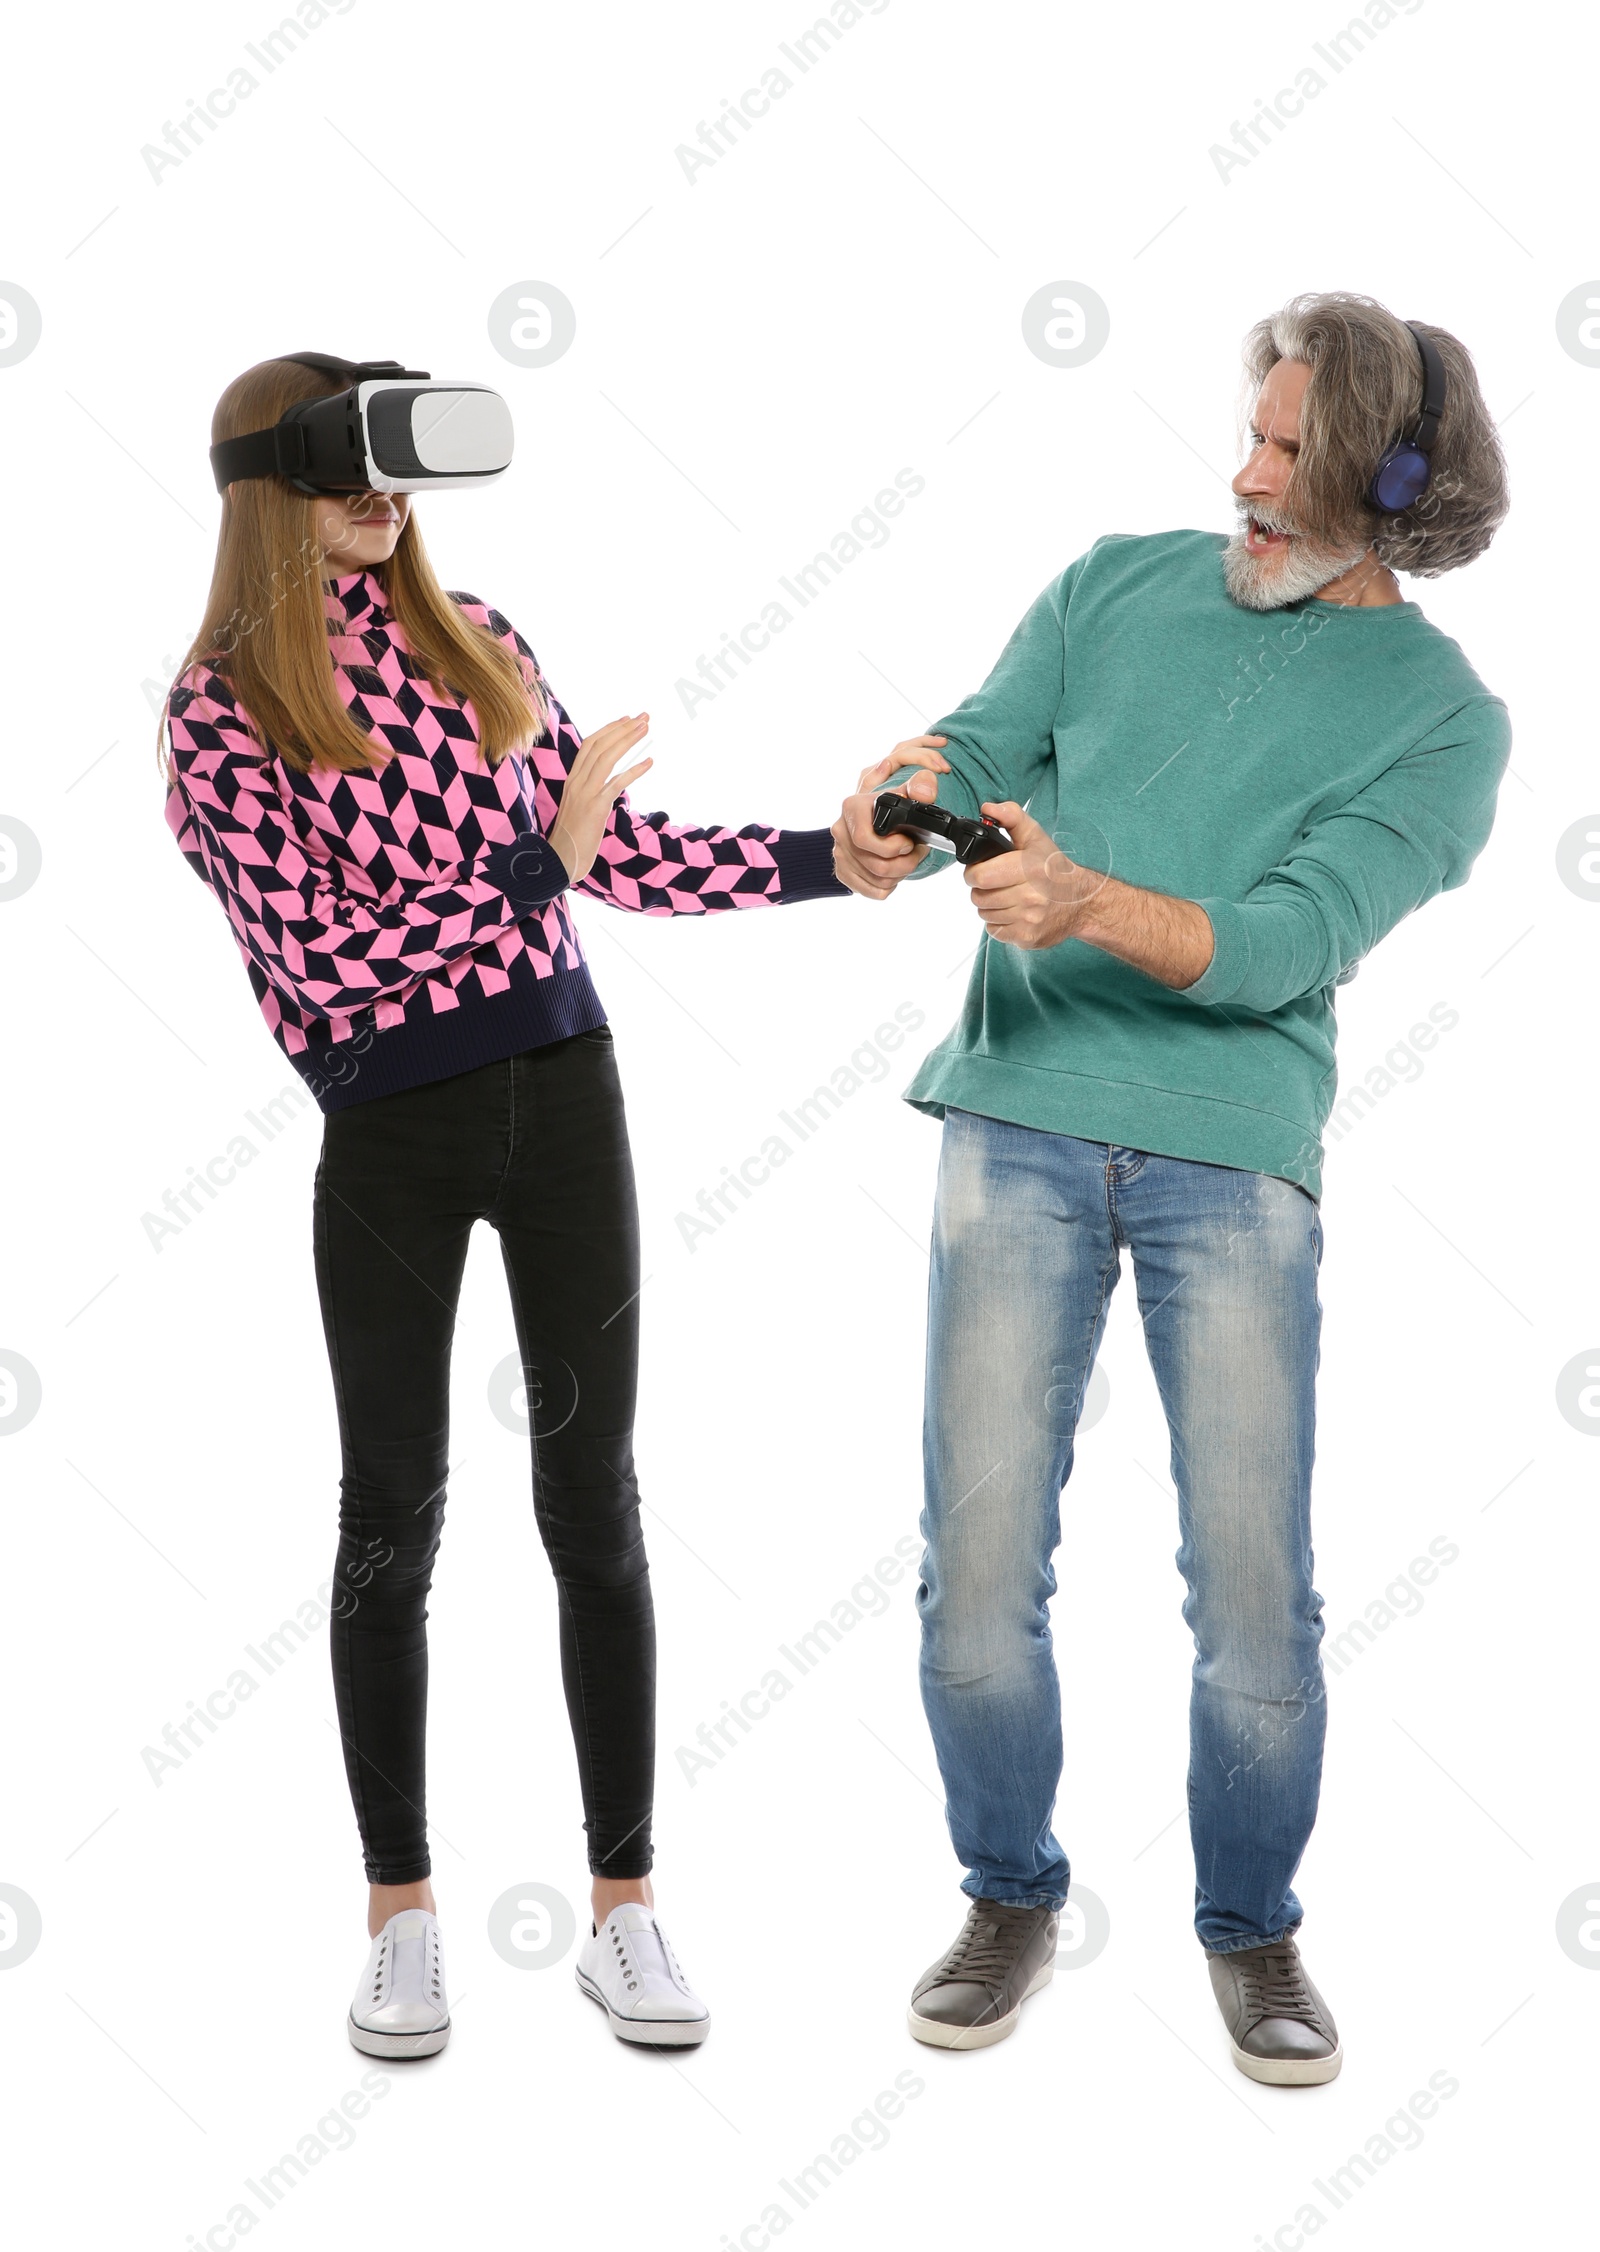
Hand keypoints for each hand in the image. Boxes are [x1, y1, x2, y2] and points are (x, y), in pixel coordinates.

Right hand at [548, 714, 653, 883]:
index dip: (609, 730)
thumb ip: (590, 792)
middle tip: (644, 718)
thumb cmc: (572, 837)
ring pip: (607, 758)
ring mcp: (585, 793)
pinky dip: (635, 770)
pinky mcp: (596, 807)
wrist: (560, 859)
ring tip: (646, 729)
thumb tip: (607, 785)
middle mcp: (576, 781)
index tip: (627, 719)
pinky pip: (617, 783)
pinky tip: (650, 762)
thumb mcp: (579, 808)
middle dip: (623, 729)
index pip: (589, 745)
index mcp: (572, 779)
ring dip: (628, 740)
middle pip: (600, 745)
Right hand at [830, 735, 950, 900]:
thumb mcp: (908, 789)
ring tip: (909, 860)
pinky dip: (889, 885)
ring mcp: (840, 853)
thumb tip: (925, 793)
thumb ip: (921, 784)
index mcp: (852, 808)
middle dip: (905, 863)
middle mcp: (841, 831)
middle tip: (917, 852)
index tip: (909, 841)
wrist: (880, 815)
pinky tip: (895, 871)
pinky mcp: (844, 872)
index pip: (865, 839)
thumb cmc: (894, 804)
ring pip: (877, 880)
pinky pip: (872, 891)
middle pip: (875, 865)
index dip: (893, 847)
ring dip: (900, 874)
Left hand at [963, 801, 1102, 948]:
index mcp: (1030, 868)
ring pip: (985, 914)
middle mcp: (1031, 896)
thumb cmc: (1054, 869)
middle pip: (979, 897)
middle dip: (981, 889)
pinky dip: (999, 922)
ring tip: (1006, 896)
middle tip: (995, 883)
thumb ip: (1011, 817)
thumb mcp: (1035, 837)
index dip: (973, 873)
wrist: (1082, 902)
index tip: (980, 870)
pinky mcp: (1027, 938)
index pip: (981, 876)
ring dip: (990, 906)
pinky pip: (995, 931)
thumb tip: (987, 808)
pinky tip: (1013, 912)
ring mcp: (1029, 919)